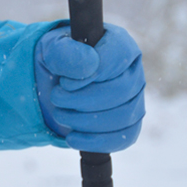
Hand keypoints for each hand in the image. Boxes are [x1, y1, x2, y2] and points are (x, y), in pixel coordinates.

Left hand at [35, 24, 144, 151]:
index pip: (118, 58)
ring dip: (83, 120)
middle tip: (57, 97)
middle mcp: (133, 72)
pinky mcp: (129, 125)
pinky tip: (73, 137)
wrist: (52, 84)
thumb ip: (65, 52)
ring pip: (122, 117)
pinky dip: (95, 141)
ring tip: (60, 113)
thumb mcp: (51, 50)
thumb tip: (91, 65)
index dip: (90, 74)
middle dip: (82, 100)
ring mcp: (135, 99)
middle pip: (121, 91)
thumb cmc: (57, 61)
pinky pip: (124, 138)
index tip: (65, 81)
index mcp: (120, 45)